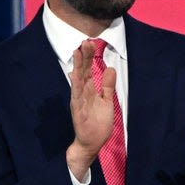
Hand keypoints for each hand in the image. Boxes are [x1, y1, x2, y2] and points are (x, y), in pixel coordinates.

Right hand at [66, 40, 115, 178]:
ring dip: (77, 67)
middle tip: (85, 42)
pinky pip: (76, 98)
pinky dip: (75, 87)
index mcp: (89, 90)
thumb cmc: (98, 123)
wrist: (92, 143)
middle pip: (82, 72)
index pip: (88, 70)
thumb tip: (110, 68)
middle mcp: (82, 93)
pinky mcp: (78, 112)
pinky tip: (74, 77)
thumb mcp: (107, 101)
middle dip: (84, 57)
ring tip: (77, 53)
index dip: (89, 57)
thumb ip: (107, 86)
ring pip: (77, 81)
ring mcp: (79, 102)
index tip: (90, 43)